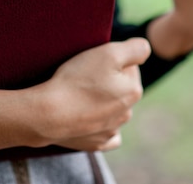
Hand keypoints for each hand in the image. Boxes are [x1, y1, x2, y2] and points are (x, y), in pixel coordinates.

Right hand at [0, 38, 149, 159]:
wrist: (47, 114)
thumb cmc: (77, 80)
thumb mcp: (109, 53)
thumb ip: (136, 48)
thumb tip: (145, 49)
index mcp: (134, 91)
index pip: (130, 67)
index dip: (112, 61)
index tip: (94, 63)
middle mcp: (127, 113)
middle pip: (120, 88)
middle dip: (108, 81)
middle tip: (84, 77)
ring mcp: (111, 131)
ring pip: (112, 109)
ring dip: (101, 101)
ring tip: (80, 95)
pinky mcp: (96, 144)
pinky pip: (104, 133)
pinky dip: (99, 126)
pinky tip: (88, 118)